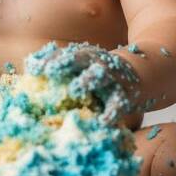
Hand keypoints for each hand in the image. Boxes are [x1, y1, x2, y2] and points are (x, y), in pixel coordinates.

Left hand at [24, 41, 143, 126]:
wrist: (145, 73)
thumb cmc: (103, 74)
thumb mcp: (83, 66)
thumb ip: (60, 67)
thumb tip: (29, 66)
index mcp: (84, 57)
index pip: (63, 55)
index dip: (48, 59)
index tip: (32, 67)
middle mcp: (96, 63)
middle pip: (79, 58)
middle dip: (64, 63)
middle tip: (49, 70)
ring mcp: (112, 77)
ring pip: (99, 76)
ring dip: (88, 79)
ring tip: (76, 87)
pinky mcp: (126, 95)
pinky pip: (118, 104)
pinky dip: (111, 112)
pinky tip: (103, 120)